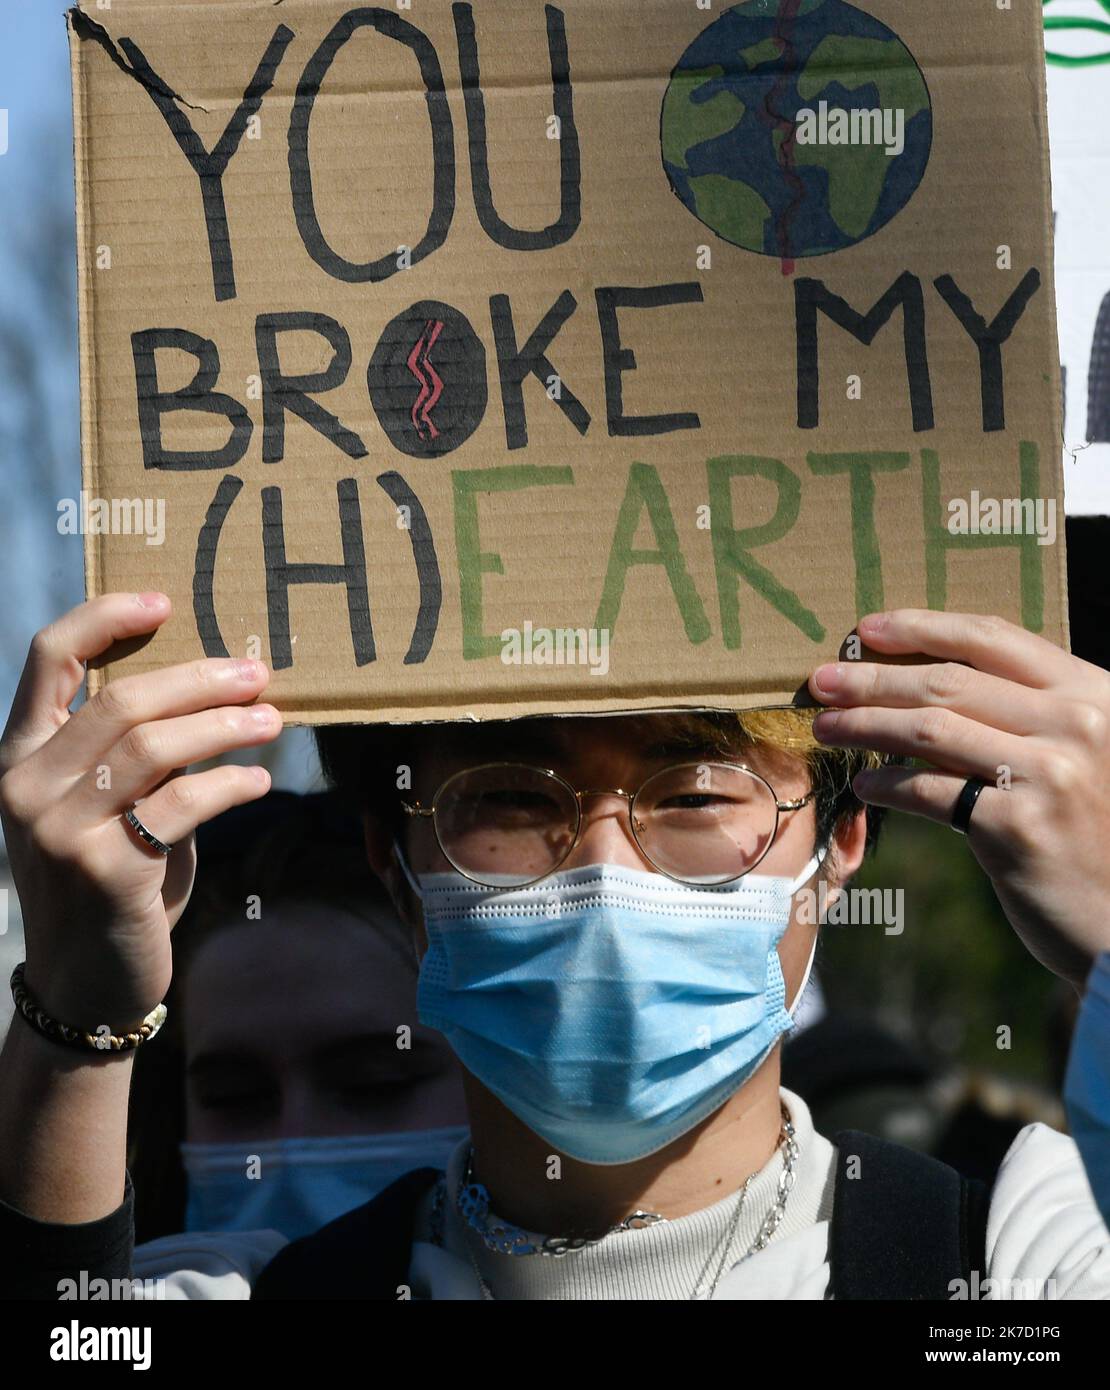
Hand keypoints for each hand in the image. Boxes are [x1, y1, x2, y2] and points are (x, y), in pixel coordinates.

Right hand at [0, 593, 282, 1031]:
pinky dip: (230, 784)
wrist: (83, 982)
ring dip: (225, 726)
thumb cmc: (106, 879)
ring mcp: (59, 829)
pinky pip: (183, 805)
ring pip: (155, 746)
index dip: (107, 616)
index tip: (167, 601)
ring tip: (273, 721)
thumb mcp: (101, 806)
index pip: (49, 656)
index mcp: (19, 754)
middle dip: (201, 679)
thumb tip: (215, 686)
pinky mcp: (104, 871)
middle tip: (258, 674)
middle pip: (122, 699)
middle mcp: (26, 785)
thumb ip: (132, 752)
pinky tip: (256, 780)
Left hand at [808, 610, 1109, 991]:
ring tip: (825, 727)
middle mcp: (1074, 723)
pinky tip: (864, 786)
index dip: (922, 628)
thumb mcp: (1090, 752)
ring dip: (864, 725)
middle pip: (947, 682)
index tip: (867, 628)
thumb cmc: (1104, 832)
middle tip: (821, 681)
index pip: (993, 639)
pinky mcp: (1016, 827)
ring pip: (928, 731)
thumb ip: (1032, 716)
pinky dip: (888, 786)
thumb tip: (930, 688)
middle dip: (873, 678)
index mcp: (1092, 692)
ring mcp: (1047, 773)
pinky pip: (929, 793)